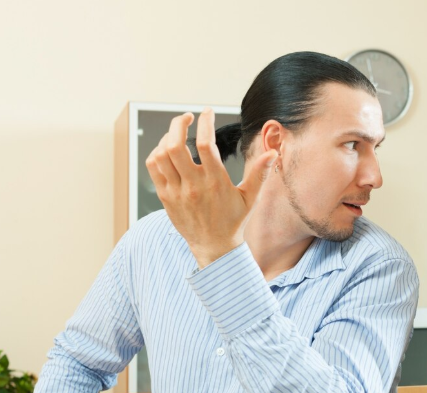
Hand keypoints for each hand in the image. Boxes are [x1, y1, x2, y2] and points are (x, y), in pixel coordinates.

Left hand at [145, 108, 277, 267]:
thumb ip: (259, 173)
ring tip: (177, 134)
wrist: (214, 247)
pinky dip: (157, 152)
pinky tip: (167, 149)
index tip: (207, 111)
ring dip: (167, 137)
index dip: (206, 123)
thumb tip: (273, 152)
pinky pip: (153, 167)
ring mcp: (177, 191)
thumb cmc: (234, 221)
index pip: (207, 145)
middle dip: (179, 124)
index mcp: (216, 182)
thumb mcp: (250, 198)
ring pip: (161, 154)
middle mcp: (194, 185)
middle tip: (187, 117)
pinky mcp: (165, 197)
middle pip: (176, 145)